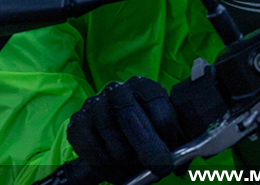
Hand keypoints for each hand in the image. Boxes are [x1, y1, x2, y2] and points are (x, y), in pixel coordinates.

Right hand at [67, 76, 185, 183]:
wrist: (112, 130)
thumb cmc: (145, 128)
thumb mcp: (163, 127)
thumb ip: (175, 140)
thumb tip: (182, 165)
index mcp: (143, 85)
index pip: (157, 103)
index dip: (168, 130)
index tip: (175, 151)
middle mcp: (117, 91)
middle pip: (130, 117)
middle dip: (149, 148)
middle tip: (161, 169)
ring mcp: (94, 105)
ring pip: (112, 139)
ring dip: (128, 162)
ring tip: (137, 168)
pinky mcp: (77, 123)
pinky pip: (92, 151)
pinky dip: (108, 168)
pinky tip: (119, 173)